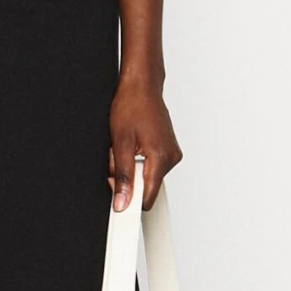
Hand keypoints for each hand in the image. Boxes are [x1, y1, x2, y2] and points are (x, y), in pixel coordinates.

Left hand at [108, 77, 181, 210]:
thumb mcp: (120, 143)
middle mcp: (171, 158)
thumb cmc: (132, 106)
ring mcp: (172, 153)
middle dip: (128, 177)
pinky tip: (134, 143)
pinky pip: (151, 165)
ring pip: (146, 176)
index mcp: (161, 159)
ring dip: (132, 167)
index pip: (147, 198)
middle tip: (119, 156)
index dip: (129, 200)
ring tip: (127, 145)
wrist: (142, 86)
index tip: (119, 203)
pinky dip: (139, 160)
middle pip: (145, 187)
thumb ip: (123, 176)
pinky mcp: (169, 150)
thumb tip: (122, 200)